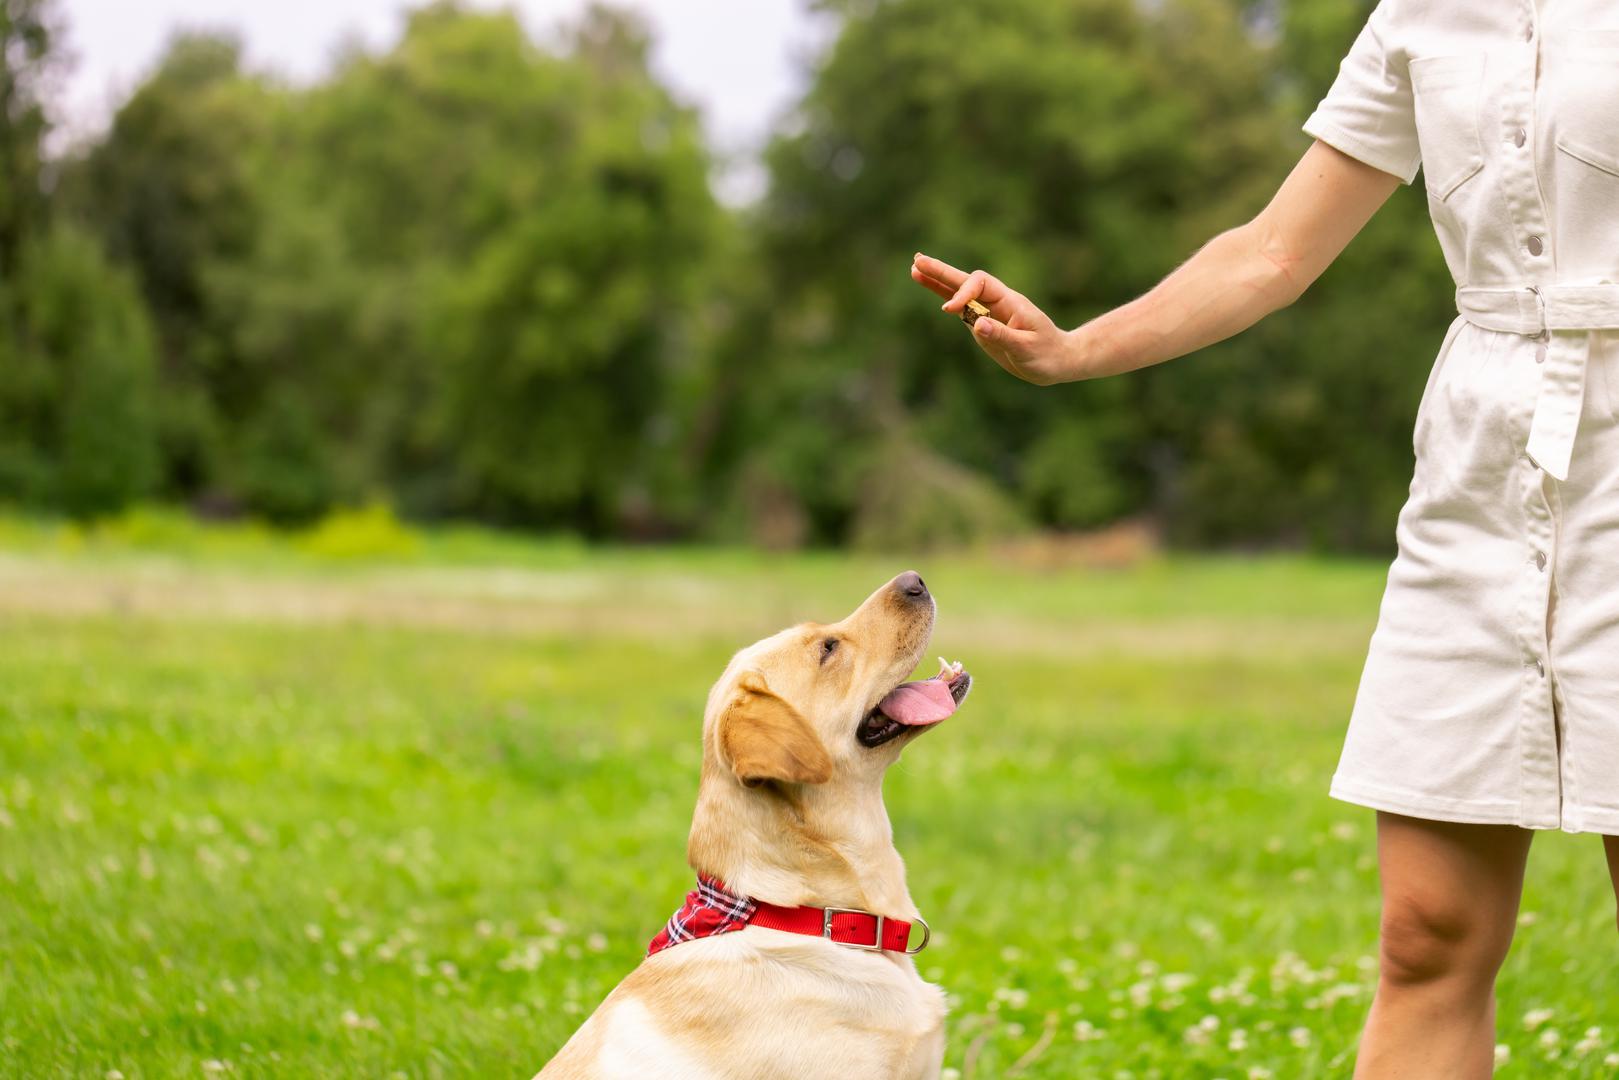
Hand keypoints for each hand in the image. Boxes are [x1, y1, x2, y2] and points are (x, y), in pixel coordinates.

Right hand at [910, 253, 1077, 384]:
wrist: (1056, 361)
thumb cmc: (1046, 355)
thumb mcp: (1026, 349)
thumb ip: (1002, 335)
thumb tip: (976, 323)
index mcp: (1010, 302)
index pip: (980, 285)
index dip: (962, 293)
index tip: (949, 310)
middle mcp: (997, 301)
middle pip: (966, 280)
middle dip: (942, 272)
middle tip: (917, 260)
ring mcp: (988, 311)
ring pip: (960, 290)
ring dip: (938, 280)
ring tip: (914, 268)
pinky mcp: (982, 323)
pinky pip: (959, 308)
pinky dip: (943, 296)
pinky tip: (926, 285)